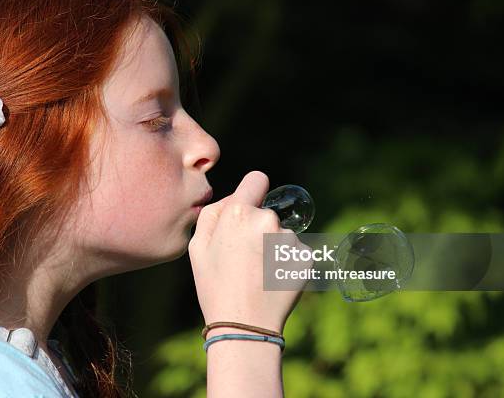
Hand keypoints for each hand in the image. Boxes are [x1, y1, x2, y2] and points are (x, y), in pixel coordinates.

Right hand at [189, 170, 307, 333]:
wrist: (244, 324)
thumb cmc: (215, 285)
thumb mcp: (197, 247)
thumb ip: (213, 213)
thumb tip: (233, 197)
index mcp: (238, 213)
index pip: (257, 179)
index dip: (252, 190)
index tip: (250, 204)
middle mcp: (267, 220)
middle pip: (266, 213)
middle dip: (257, 228)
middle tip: (243, 258)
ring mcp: (289, 239)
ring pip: (280, 234)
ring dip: (272, 247)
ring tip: (257, 274)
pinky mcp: (305, 258)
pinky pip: (294, 252)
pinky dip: (286, 263)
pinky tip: (272, 281)